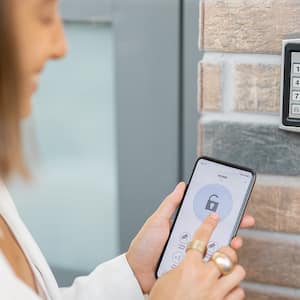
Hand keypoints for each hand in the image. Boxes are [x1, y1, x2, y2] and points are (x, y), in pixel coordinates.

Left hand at [126, 182, 253, 293]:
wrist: (137, 272)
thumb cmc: (144, 245)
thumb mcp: (157, 221)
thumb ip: (170, 204)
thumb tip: (182, 185)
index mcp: (183, 225)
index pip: (205, 215)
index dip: (220, 209)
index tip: (234, 203)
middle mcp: (191, 238)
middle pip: (215, 229)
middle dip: (232, 224)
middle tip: (245, 219)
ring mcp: (192, 253)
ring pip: (216, 246)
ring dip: (229, 242)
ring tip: (236, 239)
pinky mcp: (193, 267)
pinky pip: (209, 263)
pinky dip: (220, 260)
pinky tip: (227, 256)